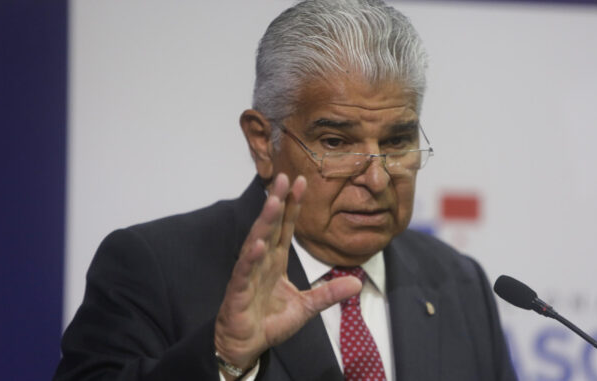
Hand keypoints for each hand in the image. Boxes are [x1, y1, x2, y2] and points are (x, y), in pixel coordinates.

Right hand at [214, 173, 361, 374]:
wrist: (246, 345)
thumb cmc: (270, 322)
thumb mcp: (307, 308)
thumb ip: (329, 293)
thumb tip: (358, 283)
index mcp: (276, 261)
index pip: (286, 227)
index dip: (293, 205)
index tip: (301, 181)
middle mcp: (262, 262)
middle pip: (271, 226)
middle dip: (277, 202)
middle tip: (285, 177)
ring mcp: (249, 274)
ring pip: (257, 242)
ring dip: (265, 222)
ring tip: (274, 201)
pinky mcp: (238, 291)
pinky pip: (245, 271)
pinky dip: (251, 258)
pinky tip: (259, 244)